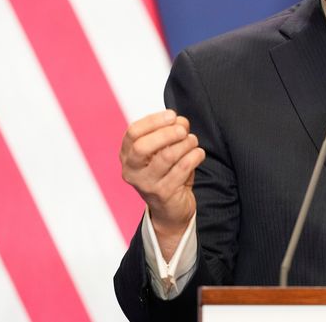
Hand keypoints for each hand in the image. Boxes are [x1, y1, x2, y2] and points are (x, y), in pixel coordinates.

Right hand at [120, 110, 204, 258]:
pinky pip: (182, 168)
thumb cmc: (166, 174)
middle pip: (142, 146)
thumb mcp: (163, 150)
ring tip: (193, 141)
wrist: (170, 210)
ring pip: (166, 156)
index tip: (172, 115)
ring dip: (185, 144)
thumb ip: (170, 132)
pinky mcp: (164, 194)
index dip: (154, 120)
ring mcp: (146, 184)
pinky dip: (194, 156)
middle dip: (167, 133)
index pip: (133, 132)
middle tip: (183, 130)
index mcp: (127, 155)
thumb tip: (181, 121)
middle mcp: (132, 171)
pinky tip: (198, 154)